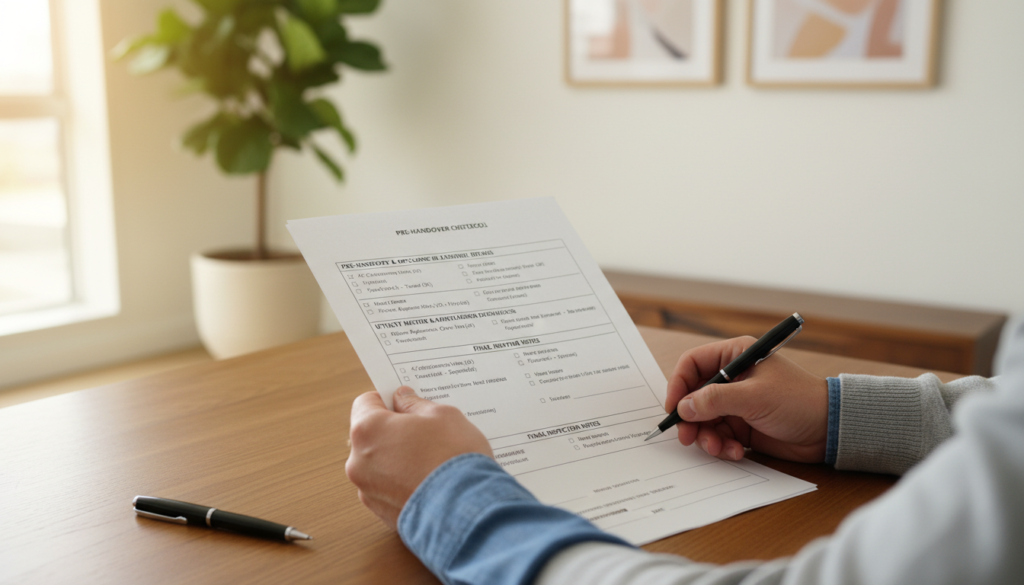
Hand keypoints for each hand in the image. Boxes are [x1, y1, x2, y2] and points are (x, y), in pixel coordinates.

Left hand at [346, 386, 493, 528]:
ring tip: (431, 460)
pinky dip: (404, 483)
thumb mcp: (442, 415)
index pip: (365, 403)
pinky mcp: (382, 514)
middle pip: (371, 436)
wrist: (468, 511)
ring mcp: (368, 492)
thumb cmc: (454, 457)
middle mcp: (359, 462)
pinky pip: (389, 489)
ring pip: (379, 464)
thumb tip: (403, 399)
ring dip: (398, 458)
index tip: (406, 402)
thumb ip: (415, 404)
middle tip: (425, 431)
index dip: (387, 399)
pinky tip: (430, 481)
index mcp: (368, 430)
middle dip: (394, 430)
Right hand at [665, 337, 827, 462]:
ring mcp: (736, 403)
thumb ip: (715, 400)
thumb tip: (683, 407)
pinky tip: (735, 452)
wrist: (830, 430)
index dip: (678, 384)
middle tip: (688, 437)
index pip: (693, 364)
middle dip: (690, 418)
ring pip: (704, 419)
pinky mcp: (742, 426)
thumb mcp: (754, 397)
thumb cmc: (799, 401)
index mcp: (735, 357)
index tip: (674, 407)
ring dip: (706, 436)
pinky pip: (718, 435)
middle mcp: (732, 378)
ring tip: (718, 448)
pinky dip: (721, 446)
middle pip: (694, 395)